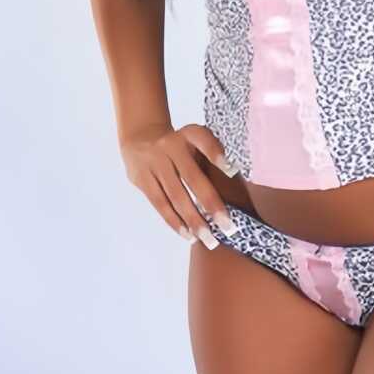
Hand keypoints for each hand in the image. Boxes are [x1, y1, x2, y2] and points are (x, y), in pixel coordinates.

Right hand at [120, 122, 240, 247]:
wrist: (141, 136)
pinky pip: (160, 204)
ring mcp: (155, 164)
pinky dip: (174, 221)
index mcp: (188, 134)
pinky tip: (187, 235)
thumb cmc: (180, 143)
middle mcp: (171, 147)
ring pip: (176, 196)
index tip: (232, 170)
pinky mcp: (142, 179)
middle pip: (192, 178)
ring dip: (193, 220)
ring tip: (208, 239)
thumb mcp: (195, 136)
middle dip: (211, 204)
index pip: (204, 141)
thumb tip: (232, 173)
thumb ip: (212, 151)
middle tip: (228, 227)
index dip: (216, 154)